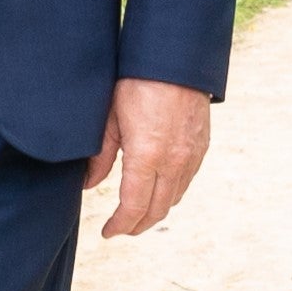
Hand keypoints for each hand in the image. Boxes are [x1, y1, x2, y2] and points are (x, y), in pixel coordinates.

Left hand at [87, 77, 211, 238]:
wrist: (175, 58)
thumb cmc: (137, 82)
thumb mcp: (109, 118)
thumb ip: (100, 157)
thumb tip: (89, 184)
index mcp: (147, 156)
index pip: (133, 207)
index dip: (119, 225)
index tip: (107, 232)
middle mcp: (174, 161)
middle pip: (157, 210)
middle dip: (137, 225)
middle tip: (121, 229)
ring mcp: (192, 155)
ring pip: (175, 198)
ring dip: (156, 211)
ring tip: (137, 213)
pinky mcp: (202, 146)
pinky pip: (187, 180)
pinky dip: (172, 193)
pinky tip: (158, 189)